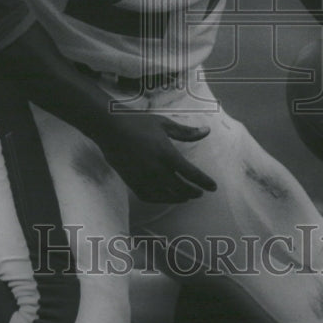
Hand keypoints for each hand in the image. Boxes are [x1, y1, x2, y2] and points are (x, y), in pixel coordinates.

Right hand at [98, 112, 216, 203]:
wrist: (110, 129)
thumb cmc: (138, 123)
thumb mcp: (164, 124)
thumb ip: (186, 132)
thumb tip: (207, 131)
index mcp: (166, 154)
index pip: (191, 173)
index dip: (204, 182)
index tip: (213, 187)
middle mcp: (156, 169)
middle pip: (180, 188)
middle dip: (193, 192)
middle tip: (200, 192)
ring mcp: (143, 177)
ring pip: (166, 195)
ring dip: (179, 198)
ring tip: (186, 197)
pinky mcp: (132, 182)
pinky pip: (150, 196)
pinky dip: (160, 199)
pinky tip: (165, 197)